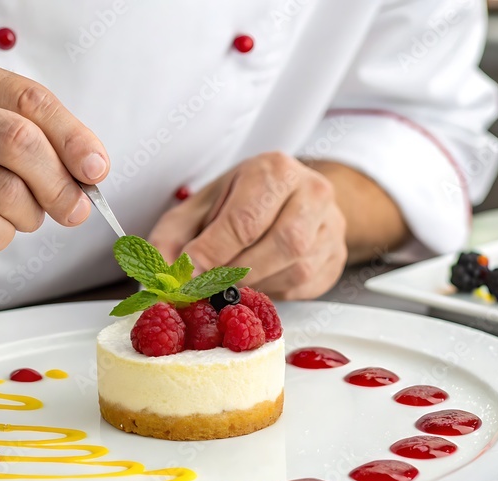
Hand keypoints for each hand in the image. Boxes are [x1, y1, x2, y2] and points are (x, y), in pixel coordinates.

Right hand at [0, 58, 108, 250]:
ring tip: (22, 215)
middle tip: (72, 208)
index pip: (32, 102)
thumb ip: (37, 138)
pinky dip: (3, 235)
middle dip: (59, 184)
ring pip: (6, 193)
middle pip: (20, 144)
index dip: (74, 138)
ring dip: (31, 216)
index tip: (96, 170)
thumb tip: (90, 175)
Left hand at [149, 152, 347, 299]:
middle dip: (237, 273)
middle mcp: (312, 193)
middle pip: (280, 245)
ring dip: (256, 285)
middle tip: (207, 286)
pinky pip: (305, 287)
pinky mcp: (336, 257)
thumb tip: (161, 276)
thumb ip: (174, 238)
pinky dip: (274, 291)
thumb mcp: (201, 207)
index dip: (212, 254)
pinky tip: (258, 280)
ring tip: (230, 281)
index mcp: (275, 171)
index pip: (245, 220)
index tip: (187, 275)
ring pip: (295, 270)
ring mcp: (330, 227)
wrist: (292, 196)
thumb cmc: (243, 200)